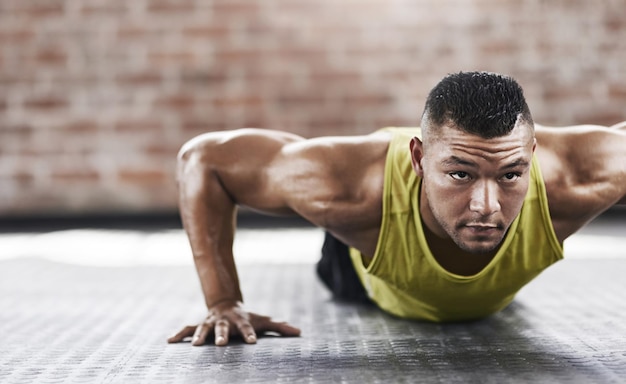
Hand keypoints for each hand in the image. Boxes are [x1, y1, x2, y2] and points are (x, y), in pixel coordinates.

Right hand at [167, 300, 300, 345]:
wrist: (227, 303)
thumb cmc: (247, 317)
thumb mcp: (263, 320)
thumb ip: (280, 326)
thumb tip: (299, 332)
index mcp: (241, 320)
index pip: (247, 328)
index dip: (250, 334)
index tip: (253, 343)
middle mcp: (224, 321)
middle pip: (223, 328)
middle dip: (221, 336)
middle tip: (219, 345)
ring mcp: (210, 322)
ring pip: (203, 328)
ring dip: (199, 336)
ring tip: (193, 346)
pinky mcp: (199, 324)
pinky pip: (187, 328)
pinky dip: (178, 334)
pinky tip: (169, 341)